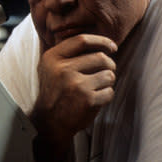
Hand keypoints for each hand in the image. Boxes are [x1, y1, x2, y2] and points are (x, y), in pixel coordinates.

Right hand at [31, 34, 116, 158]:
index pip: (81, 40)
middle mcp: (63, 69)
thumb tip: (98, 41)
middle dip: (109, 65)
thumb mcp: (50, 67)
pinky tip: (95, 99)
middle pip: (100, 57)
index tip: (112, 46)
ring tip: (97, 86)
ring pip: (109, 74)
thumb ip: (67, 53)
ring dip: (108, 81)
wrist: (49, 121)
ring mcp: (75, 84)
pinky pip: (109, 91)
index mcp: (52, 58)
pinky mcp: (87, 99)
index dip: (101, 41)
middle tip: (106, 71)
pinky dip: (106, 95)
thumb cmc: (55, 91)